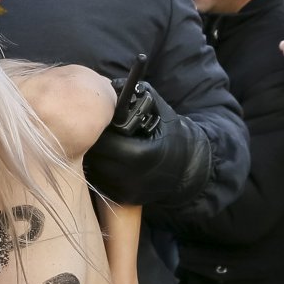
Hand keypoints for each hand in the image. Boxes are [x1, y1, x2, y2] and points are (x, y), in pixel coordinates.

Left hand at [86, 81, 210, 206]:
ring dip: (94, 155)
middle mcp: (130, 177)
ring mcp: (125, 190)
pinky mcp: (122, 198)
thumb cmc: (174, 138)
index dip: (98, 129)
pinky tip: (109, 157)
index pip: (105, 141)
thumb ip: (140, 97)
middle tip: (95, 130)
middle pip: (96, 156)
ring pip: (95, 169)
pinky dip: (100, 167)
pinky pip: (100, 180)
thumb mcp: (161, 113)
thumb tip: (115, 84)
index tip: (99, 121)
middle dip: (93, 142)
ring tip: (103, 143)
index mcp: (140, 155)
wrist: (189, 170)